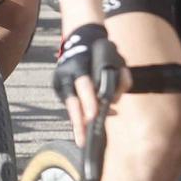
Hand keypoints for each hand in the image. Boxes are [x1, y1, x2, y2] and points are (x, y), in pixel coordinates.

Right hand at [52, 23, 125, 143]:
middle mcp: (65, 75)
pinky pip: (71, 106)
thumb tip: (117, 97)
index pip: (83, 84)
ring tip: (82, 140)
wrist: (79, 40)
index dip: (88, 100)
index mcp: (78, 64)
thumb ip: (120, 75)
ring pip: (69, 106)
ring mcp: (60, 82)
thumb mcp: (113, 56)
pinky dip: (78, 117)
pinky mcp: (60, 89)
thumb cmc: (100, 51)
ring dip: (77, 123)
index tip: (93, 115)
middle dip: (78, 120)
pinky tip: (83, 130)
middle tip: (83, 137)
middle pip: (71, 100)